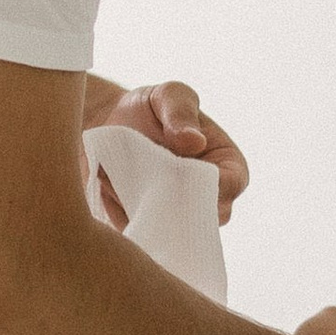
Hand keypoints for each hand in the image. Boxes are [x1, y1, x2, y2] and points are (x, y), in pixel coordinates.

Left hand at [85, 77, 249, 221]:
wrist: (104, 127)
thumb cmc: (146, 108)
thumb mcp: (167, 95)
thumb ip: (180, 111)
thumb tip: (194, 141)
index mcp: (226, 164)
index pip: (232, 184)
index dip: (212, 185)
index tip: (179, 173)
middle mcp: (208, 197)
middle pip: (205, 218)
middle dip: (175, 203)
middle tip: (143, 181)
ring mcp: (179, 217)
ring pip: (173, 232)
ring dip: (148, 211)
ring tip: (119, 180)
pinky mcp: (152, 231)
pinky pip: (146, 239)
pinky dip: (128, 221)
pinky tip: (108, 195)